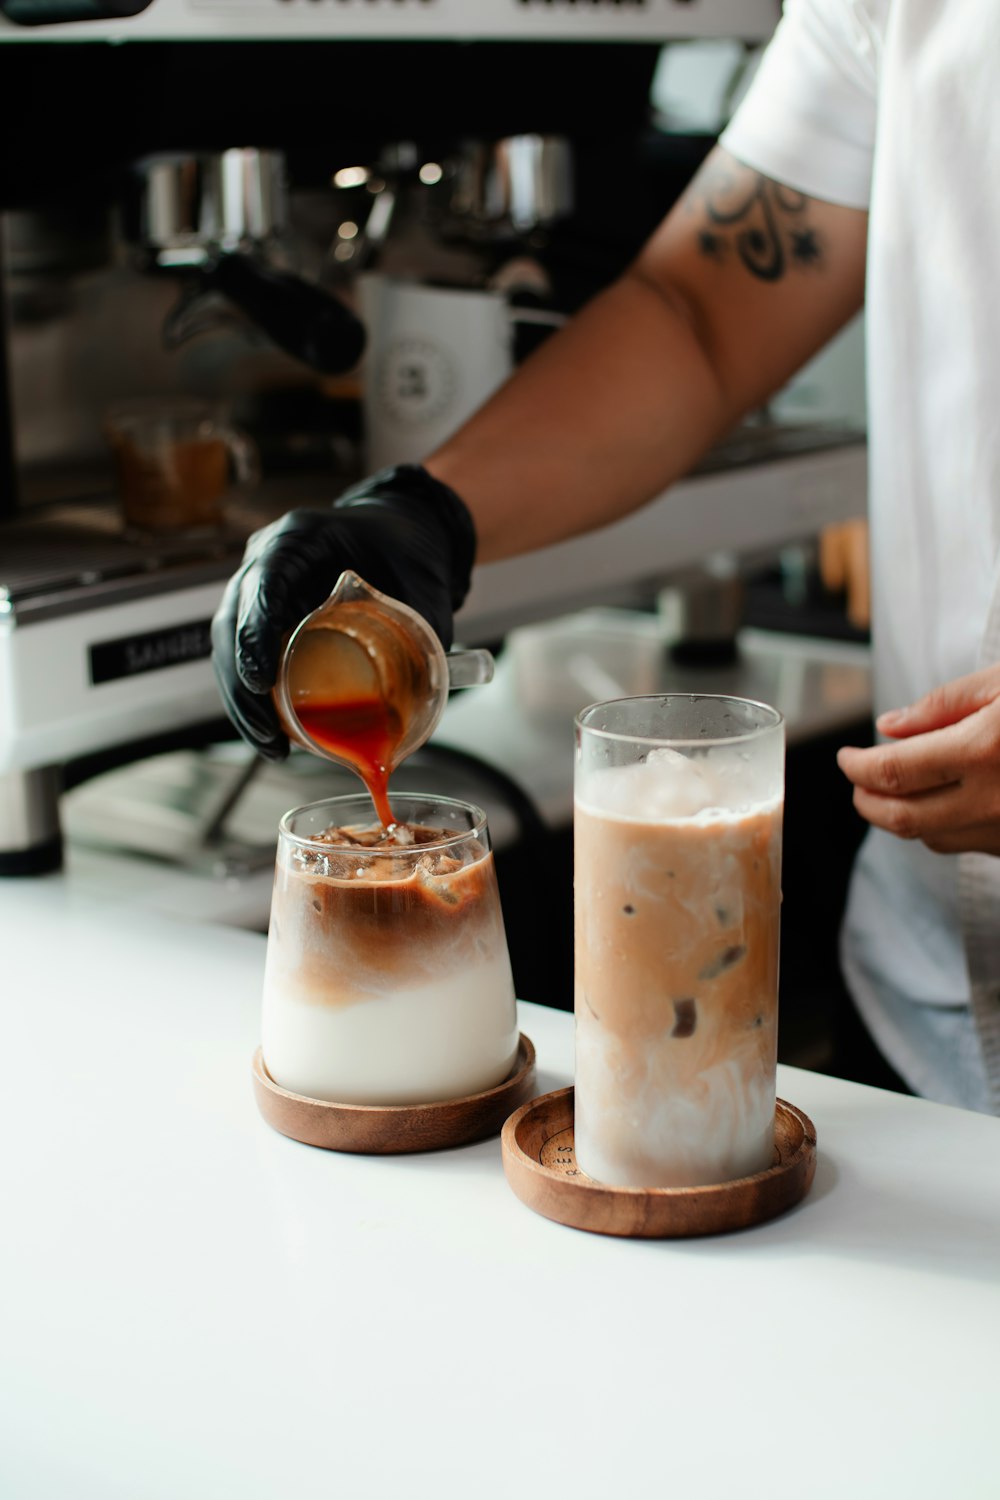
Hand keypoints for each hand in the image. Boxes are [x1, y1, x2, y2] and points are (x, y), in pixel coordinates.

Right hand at [210, 465, 476, 760]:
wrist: (398, 531)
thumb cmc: (407, 548)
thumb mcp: (423, 581)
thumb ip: (428, 627)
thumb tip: (435, 688)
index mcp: (301, 537)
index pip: (265, 580)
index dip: (255, 631)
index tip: (262, 680)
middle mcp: (268, 557)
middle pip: (232, 620)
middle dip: (241, 684)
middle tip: (268, 733)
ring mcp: (259, 585)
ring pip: (228, 643)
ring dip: (241, 699)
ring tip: (270, 745)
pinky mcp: (263, 613)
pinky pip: (243, 653)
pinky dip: (252, 696)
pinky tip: (270, 732)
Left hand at [836, 664, 999, 854]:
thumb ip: (943, 704)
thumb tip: (890, 726)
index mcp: (984, 750)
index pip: (893, 771)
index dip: (858, 767)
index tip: (847, 758)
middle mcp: (993, 800)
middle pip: (902, 816)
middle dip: (867, 800)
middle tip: (858, 781)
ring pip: (931, 838)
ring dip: (902, 816)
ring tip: (895, 790)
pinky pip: (966, 844)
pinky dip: (942, 825)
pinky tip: (944, 801)